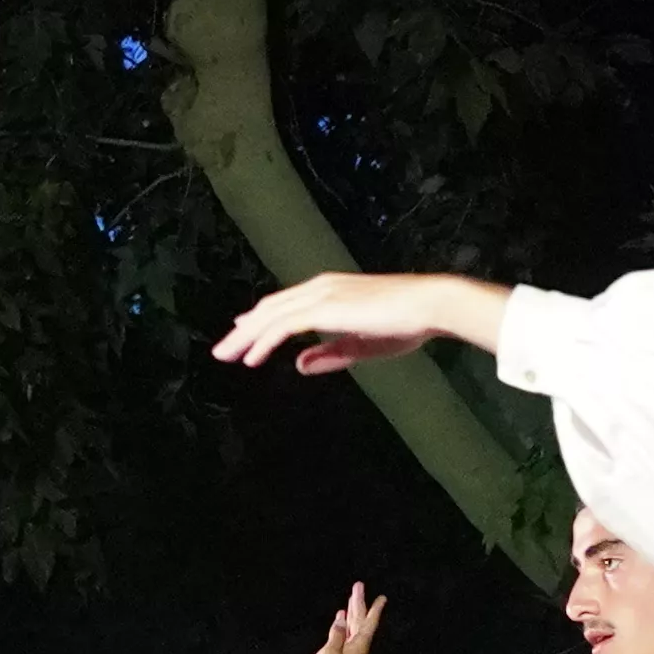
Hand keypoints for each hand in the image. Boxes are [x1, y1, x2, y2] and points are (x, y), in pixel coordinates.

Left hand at [212, 269, 509, 380]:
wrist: (429, 305)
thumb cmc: (406, 323)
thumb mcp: (363, 344)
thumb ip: (330, 353)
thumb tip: (298, 365)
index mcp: (331, 290)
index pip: (286, 302)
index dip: (262, 317)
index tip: (243, 328)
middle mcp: (320, 287)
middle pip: (270, 308)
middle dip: (244, 329)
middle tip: (223, 349)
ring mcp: (321, 295)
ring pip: (271, 316)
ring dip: (245, 337)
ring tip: (226, 356)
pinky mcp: (324, 308)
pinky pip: (283, 326)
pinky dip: (263, 341)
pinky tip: (251, 359)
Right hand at [298, 583, 384, 653]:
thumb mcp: (329, 653)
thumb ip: (336, 635)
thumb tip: (341, 619)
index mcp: (358, 647)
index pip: (368, 624)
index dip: (374, 610)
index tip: (381, 598)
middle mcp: (357, 648)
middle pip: (361, 622)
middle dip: (360, 604)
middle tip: (359, 587)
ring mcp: (351, 652)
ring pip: (355, 627)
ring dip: (353, 612)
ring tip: (352, 598)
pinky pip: (347, 634)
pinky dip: (346, 624)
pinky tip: (343, 617)